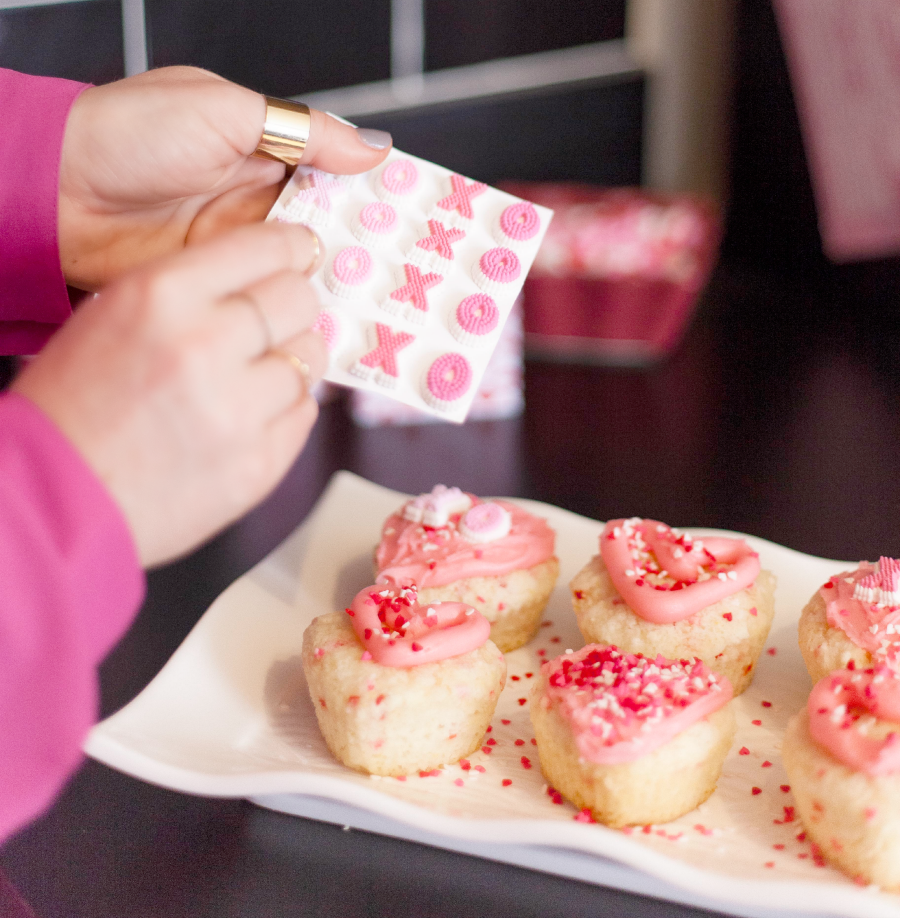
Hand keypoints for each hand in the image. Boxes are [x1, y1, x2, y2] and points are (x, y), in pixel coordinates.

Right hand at [13, 221, 327, 566]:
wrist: (55, 495)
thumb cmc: (75, 404)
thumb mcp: (116, 315)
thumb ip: (193, 291)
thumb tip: (269, 278)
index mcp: (163, 296)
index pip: (265, 247)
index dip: (293, 248)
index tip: (302, 253)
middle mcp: (207, 345)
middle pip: (299, 300)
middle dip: (292, 305)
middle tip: (277, 320)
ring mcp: (239, 410)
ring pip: (309, 359)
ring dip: (289, 361)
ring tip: (252, 377)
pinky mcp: (259, 463)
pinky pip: (303, 412)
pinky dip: (285, 408)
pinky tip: (248, 416)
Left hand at [58, 66, 390, 290]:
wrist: (57, 192)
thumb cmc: (131, 132)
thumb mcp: (225, 112)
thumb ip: (303, 132)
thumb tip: (374, 146)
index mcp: (267, 151)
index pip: (337, 175)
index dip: (376, 195)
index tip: (419, 218)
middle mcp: (260, 200)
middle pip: (330, 226)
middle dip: (368, 246)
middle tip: (414, 271)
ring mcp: (240, 244)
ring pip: (306, 264)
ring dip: (340, 279)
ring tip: (389, 299)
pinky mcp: (219, 282)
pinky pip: (269, 292)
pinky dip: (299, 303)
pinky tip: (335, 316)